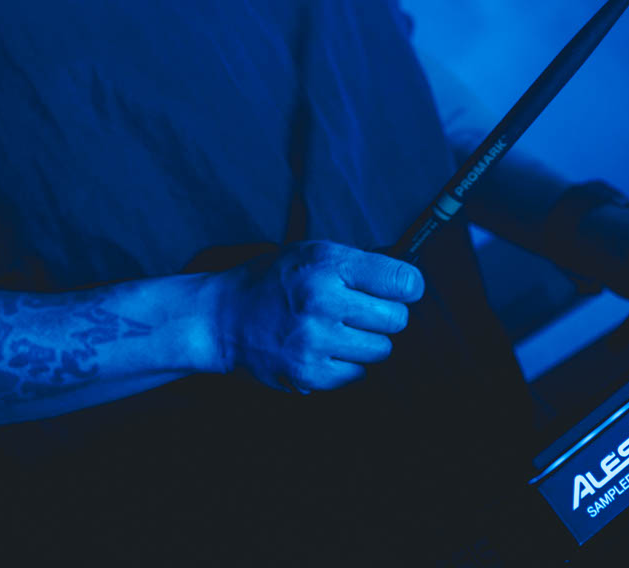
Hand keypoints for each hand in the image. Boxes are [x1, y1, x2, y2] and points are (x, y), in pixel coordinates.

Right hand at [208, 240, 422, 392]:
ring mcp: (316, 341)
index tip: (400, 290)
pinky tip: (324, 350)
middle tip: (361, 312)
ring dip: (367, 342)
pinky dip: (347, 365)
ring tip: (339, 332)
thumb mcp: (310, 253)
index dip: (407, 286)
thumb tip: (407, 281)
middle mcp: (323, 301)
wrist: (221, 319)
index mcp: (327, 264)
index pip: (401, 280)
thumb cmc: (271, 281)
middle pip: (396, 319)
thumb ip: (357, 263)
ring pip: (381, 350)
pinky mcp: (309, 374)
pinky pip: (358, 374)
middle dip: (385, 316)